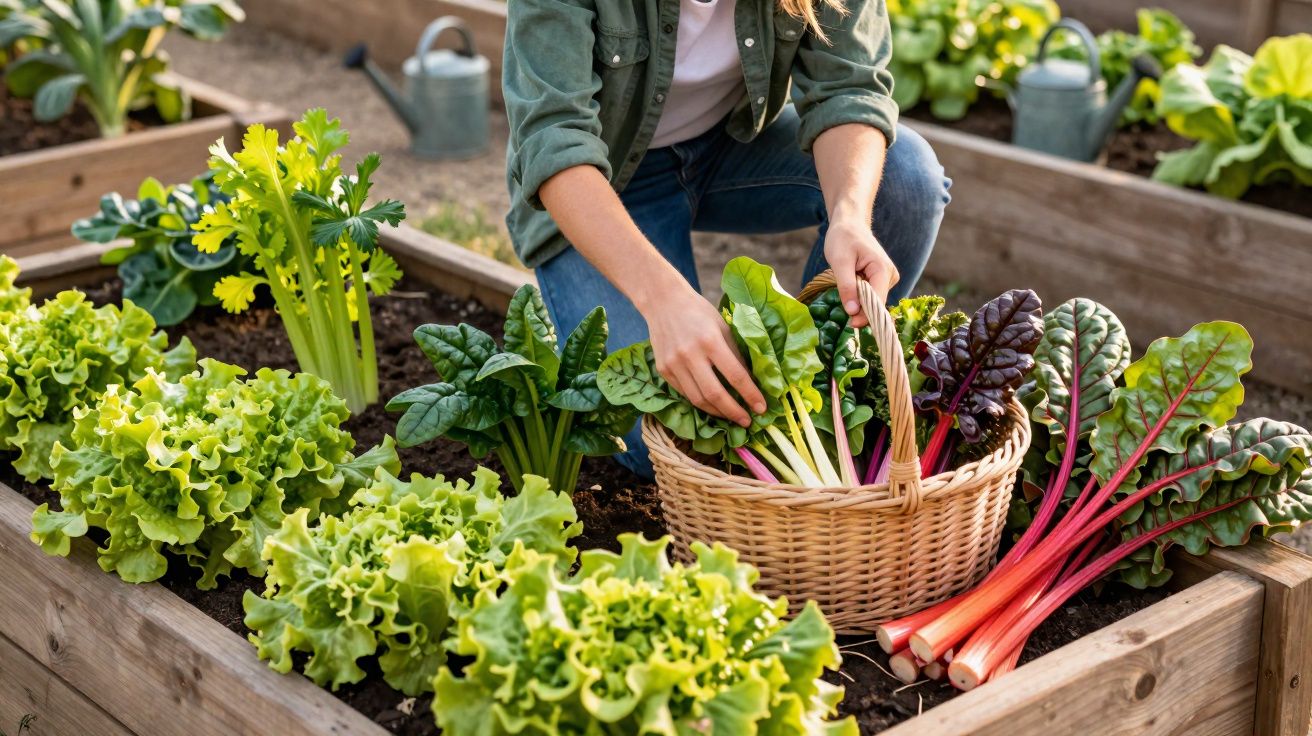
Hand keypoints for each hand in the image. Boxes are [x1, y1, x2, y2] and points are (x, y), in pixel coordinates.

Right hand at [641, 285, 765, 426]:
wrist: (662, 302)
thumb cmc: (698, 311)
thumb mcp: (723, 326)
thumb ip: (735, 353)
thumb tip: (752, 381)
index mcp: (710, 340)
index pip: (735, 375)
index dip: (751, 395)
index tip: (761, 408)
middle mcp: (690, 354)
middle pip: (715, 394)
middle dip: (734, 412)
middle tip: (748, 421)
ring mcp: (673, 364)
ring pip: (697, 399)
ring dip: (717, 412)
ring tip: (731, 417)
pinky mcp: (663, 370)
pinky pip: (684, 394)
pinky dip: (700, 402)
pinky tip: (712, 405)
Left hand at [824, 218, 899, 327]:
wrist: (849, 224)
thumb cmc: (843, 239)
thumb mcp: (839, 262)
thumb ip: (846, 286)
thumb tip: (852, 311)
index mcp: (882, 270)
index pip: (878, 301)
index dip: (865, 315)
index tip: (851, 323)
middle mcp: (890, 276)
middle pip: (877, 303)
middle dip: (861, 310)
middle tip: (844, 312)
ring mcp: (887, 279)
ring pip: (873, 301)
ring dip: (859, 302)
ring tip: (846, 288)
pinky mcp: (881, 281)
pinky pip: (871, 296)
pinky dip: (860, 297)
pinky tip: (851, 287)